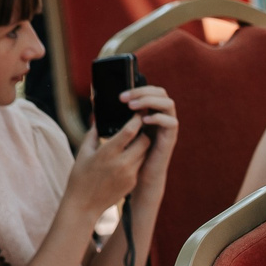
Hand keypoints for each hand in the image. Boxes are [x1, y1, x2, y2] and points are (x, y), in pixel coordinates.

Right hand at [66, 113, 149, 223]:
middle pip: (145, 141)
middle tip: (138, 127)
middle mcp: (122, 163)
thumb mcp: (83, 152)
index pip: (130, 131)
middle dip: (143, 132)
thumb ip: (93, 133)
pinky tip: (129, 155)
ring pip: (145, 153)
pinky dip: (137, 158)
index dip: (137, 119)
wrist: (84, 205)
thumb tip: (97, 117)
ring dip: (142, 145)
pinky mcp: (133, 182)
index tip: (137, 113)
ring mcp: (130, 174)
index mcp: (108, 153)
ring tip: (134, 140)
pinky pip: (140, 165)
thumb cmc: (80, 177)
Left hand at [122, 83, 177, 198]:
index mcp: (149, 112)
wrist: (139, 178)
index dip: (137, 88)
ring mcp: (167, 127)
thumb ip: (111, 116)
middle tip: (124, 98)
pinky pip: (171, 122)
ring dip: (150, 101)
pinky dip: (158, 118)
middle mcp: (160, 117)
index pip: (150, 90)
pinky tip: (145, 120)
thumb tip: (94, 100)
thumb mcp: (116, 132)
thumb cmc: (126, 156)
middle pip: (160, 92)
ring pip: (168, 103)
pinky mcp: (170, 138)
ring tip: (133, 106)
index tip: (119, 95)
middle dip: (142, 91)